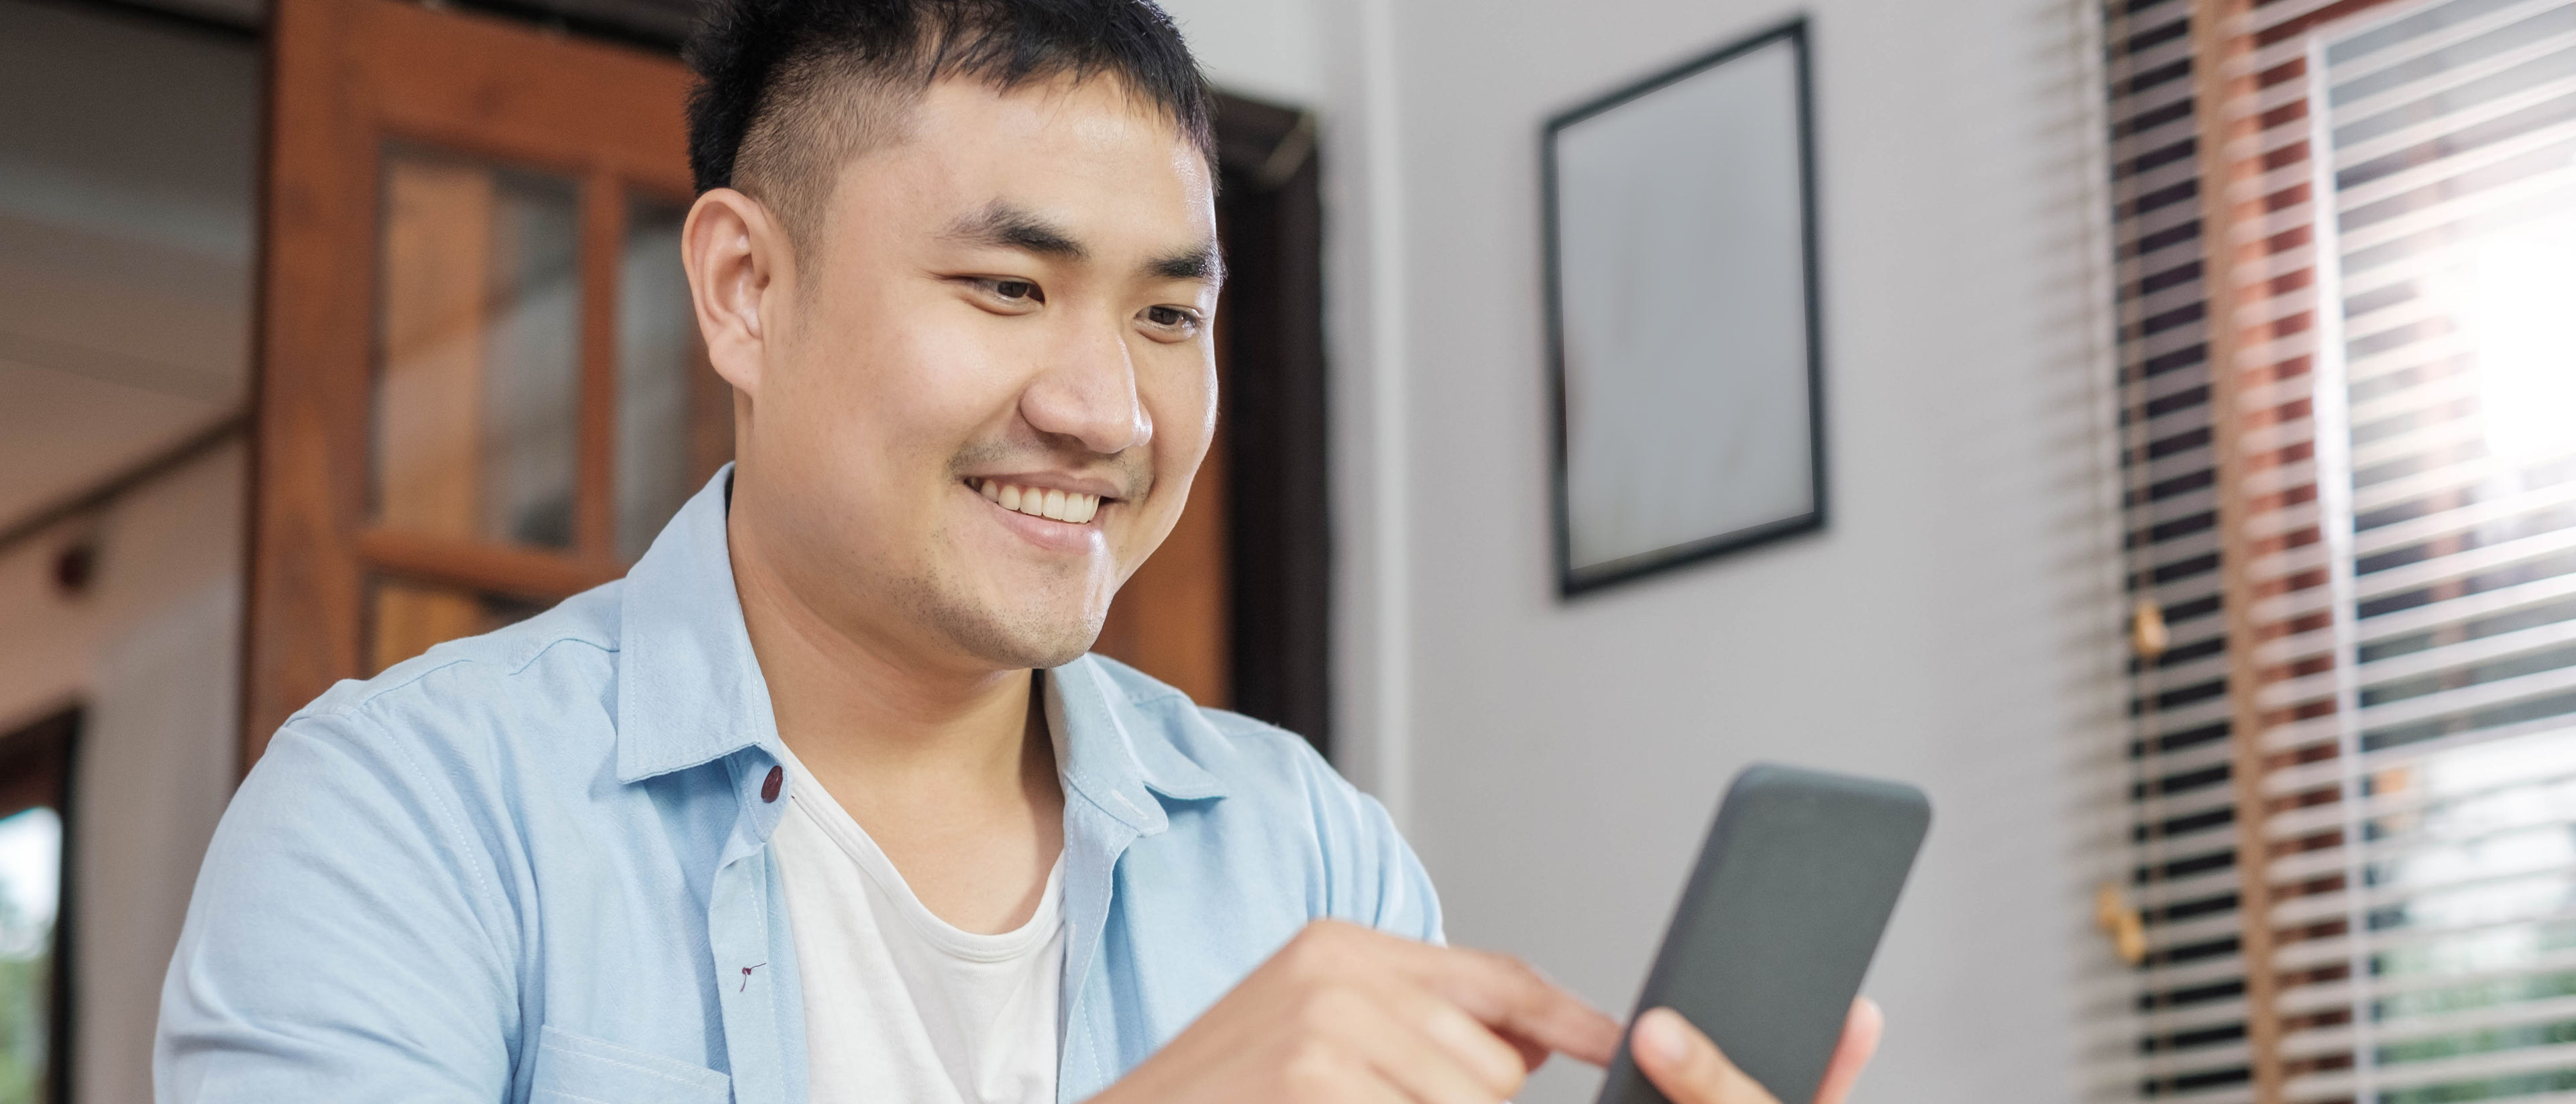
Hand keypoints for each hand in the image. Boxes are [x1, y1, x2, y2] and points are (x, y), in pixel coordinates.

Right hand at [1089, 919, 1883, 1103]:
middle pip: (1495, 1066)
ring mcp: (1323, 1028)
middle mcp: (1339, 970)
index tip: (1632, 1046)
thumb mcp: (1314, 1039)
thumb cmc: (1221, 1101)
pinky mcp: (1310, 1080)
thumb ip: (1416, 1029)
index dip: (1574, 1021)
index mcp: (1344, 947)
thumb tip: (1534, 1050)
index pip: (1500, 980)